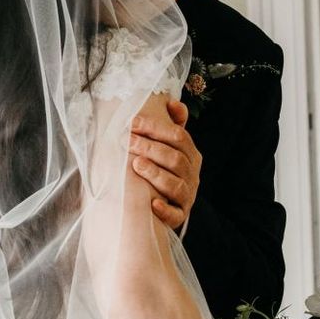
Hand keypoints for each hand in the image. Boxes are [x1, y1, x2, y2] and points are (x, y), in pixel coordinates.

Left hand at [130, 100, 201, 229]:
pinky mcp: (179, 215)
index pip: (178, 136)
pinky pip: (175, 215)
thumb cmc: (164, 167)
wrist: (167, 202)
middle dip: (150, 148)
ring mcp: (187, 196)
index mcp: (191, 155)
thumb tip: (173, 102)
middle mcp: (192, 175)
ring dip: (156, 174)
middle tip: (127, 141)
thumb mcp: (170, 145)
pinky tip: (152, 204)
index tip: (132, 122)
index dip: (155, 127)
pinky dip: (165, 210)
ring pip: (175, 185)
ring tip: (136, 165)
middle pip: (175, 159)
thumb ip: (173, 123)